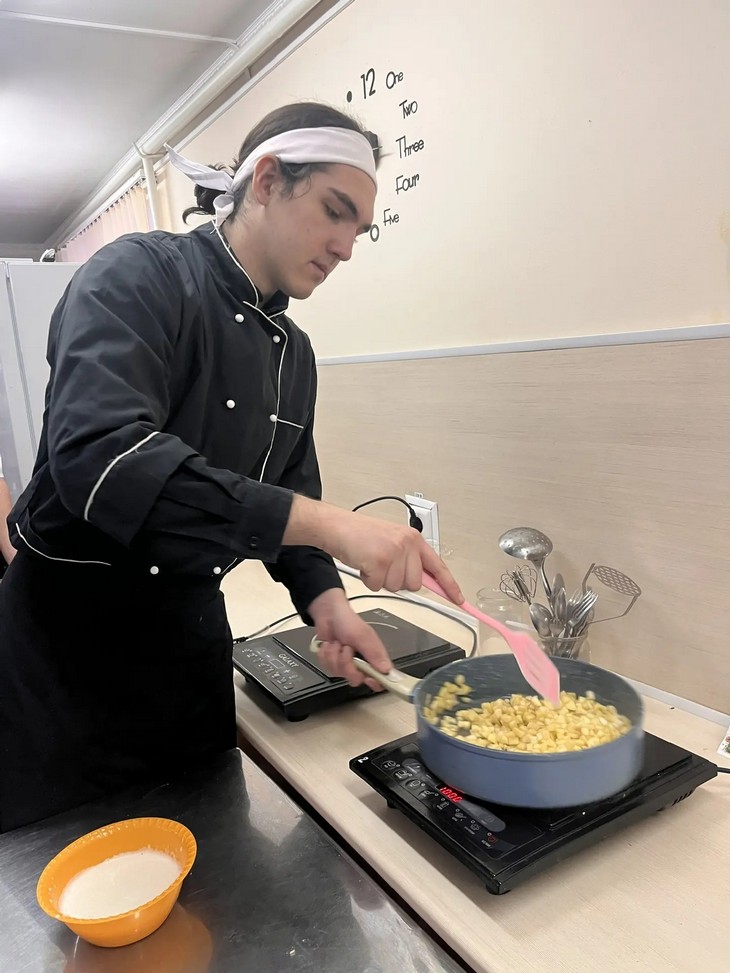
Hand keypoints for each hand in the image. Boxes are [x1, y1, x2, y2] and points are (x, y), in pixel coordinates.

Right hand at [284, 496, 463, 604]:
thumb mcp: (392, 541)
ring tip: (371, 561)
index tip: (458, 599)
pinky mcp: (379, 561)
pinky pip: (378, 586)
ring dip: (380, 580)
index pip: (437, 566)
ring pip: (396, 587)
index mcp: (414, 539)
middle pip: (413, 584)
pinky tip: (363, 564)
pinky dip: (369, 580)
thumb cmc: (360, 535)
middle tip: (382, 565)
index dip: (449, 585)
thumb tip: (422, 581)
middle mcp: (407, 544)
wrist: (337, 526)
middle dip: (396, 580)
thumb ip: (409, 558)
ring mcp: (394, 552)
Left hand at [307, 588, 390, 689]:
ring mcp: (345, 664)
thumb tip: (386, 670)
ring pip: (339, 673)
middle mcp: (361, 663)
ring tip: (337, 643)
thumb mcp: (362, 635)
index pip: (381, 678)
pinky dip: (325, 655)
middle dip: (347, 664)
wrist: (327, 614)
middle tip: (346, 649)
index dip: (376, 683)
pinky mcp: (332, 663)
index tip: (368, 678)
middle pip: (356, 679)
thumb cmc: (347, 621)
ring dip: (334, 655)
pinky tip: (329, 645)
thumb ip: (374, 653)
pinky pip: (327, 668)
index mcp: (374, 657)